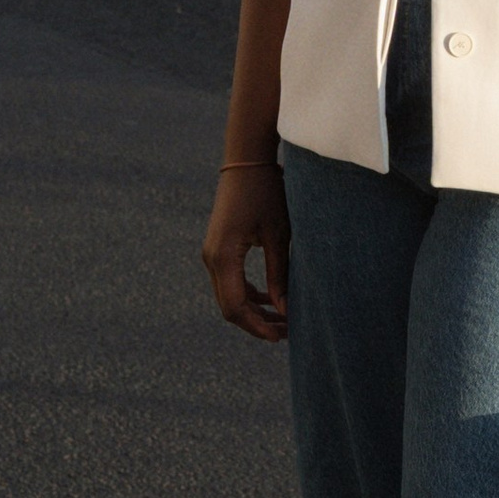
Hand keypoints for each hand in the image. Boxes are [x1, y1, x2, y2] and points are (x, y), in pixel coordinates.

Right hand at [202, 162, 290, 341]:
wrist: (247, 160)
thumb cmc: (266, 192)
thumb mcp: (279, 234)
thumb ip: (280, 274)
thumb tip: (285, 309)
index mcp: (223, 257)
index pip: (235, 307)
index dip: (257, 326)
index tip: (281, 336)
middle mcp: (212, 258)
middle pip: (229, 307)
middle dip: (257, 323)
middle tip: (286, 333)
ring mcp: (212, 254)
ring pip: (229, 296)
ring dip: (254, 310)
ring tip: (283, 319)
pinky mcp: (219, 248)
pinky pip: (230, 281)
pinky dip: (248, 293)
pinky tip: (271, 298)